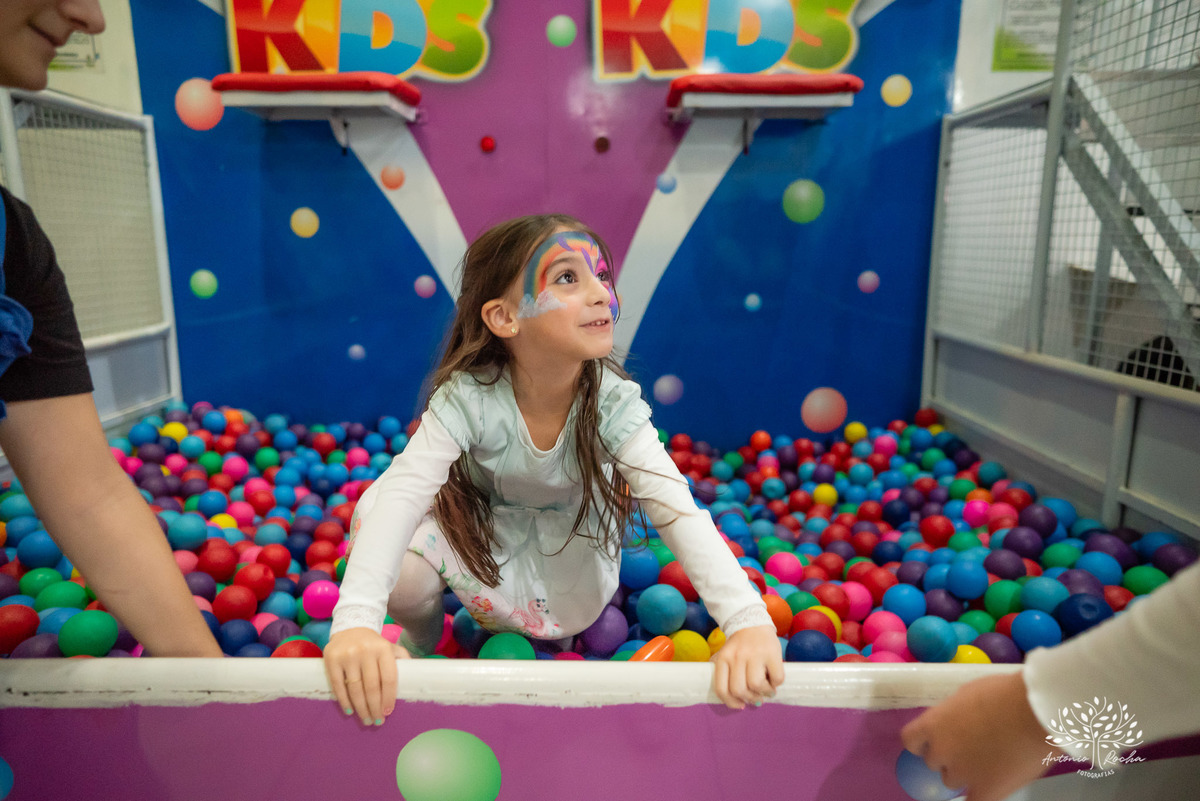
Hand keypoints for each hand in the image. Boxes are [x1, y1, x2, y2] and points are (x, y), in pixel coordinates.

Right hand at [323, 627, 409, 725]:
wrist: (351, 627)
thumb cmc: (374, 644)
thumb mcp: (391, 647)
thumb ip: (403, 659)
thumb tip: (415, 678)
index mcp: (383, 649)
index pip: (388, 678)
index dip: (389, 698)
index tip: (388, 712)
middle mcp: (366, 651)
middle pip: (372, 687)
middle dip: (375, 708)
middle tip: (377, 722)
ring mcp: (348, 655)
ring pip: (355, 688)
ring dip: (361, 708)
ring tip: (366, 720)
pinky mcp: (332, 659)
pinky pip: (338, 685)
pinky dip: (344, 701)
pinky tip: (350, 710)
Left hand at [711, 624, 784, 708]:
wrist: (753, 622)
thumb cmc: (740, 645)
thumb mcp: (727, 656)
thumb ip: (728, 675)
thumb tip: (740, 702)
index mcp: (723, 659)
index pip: (722, 689)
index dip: (731, 702)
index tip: (741, 705)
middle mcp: (736, 657)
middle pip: (739, 690)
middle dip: (750, 698)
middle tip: (757, 697)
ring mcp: (754, 654)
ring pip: (756, 685)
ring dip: (764, 693)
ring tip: (768, 690)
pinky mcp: (772, 653)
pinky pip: (776, 678)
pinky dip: (776, 684)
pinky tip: (774, 680)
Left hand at [900, 672, 1058, 800]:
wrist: (1036, 713)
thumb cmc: (1005, 694)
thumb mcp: (966, 694)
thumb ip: (952, 714)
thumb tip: (951, 723)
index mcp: (932, 724)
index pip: (911, 741)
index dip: (923, 742)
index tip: (936, 740)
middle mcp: (940, 751)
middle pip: (933, 761)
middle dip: (948, 755)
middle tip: (971, 748)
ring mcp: (961, 774)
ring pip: (952, 781)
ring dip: (965, 774)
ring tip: (989, 762)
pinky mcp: (985, 792)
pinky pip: (973, 800)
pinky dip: (979, 794)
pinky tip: (988, 787)